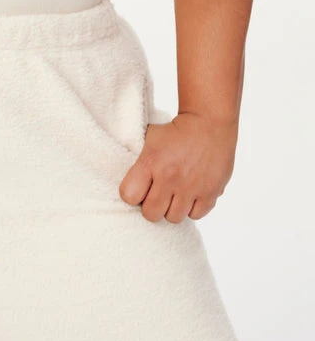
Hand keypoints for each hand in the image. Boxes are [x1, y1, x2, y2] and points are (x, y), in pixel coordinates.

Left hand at [118, 111, 237, 222]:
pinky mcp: (211, 192)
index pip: (129, 195)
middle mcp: (170, 177)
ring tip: (174, 195)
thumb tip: (129, 181)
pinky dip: (192, 208)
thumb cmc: (175, 131)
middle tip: (156, 195)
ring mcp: (192, 186)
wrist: (209, 122)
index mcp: (151, 161)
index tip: (138, 188)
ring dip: (172, 208)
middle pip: (151, 214)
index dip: (132, 194)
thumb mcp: (149, 138)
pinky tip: (190, 194)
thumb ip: (138, 160)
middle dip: (151, 206)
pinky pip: (195, 215)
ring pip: (173, 218)